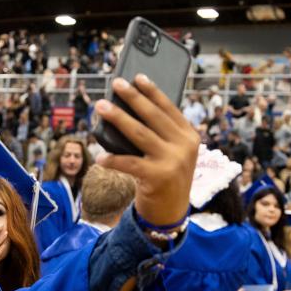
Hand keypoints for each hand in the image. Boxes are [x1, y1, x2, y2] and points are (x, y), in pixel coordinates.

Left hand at [95, 74, 199, 226]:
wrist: (171, 213)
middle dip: (133, 97)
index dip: (152, 91)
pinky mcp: (158, 177)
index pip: (169, 108)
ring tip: (101, 107)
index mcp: (189, 136)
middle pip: (153, 116)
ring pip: (139, 134)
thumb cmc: (165, 177)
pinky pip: (129, 163)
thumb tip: (128, 110)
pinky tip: (100, 157)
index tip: (137, 77)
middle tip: (116, 84)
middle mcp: (184, 147)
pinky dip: (113, 159)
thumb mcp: (172, 153)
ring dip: (118, 118)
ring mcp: (172, 162)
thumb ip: (161, 134)